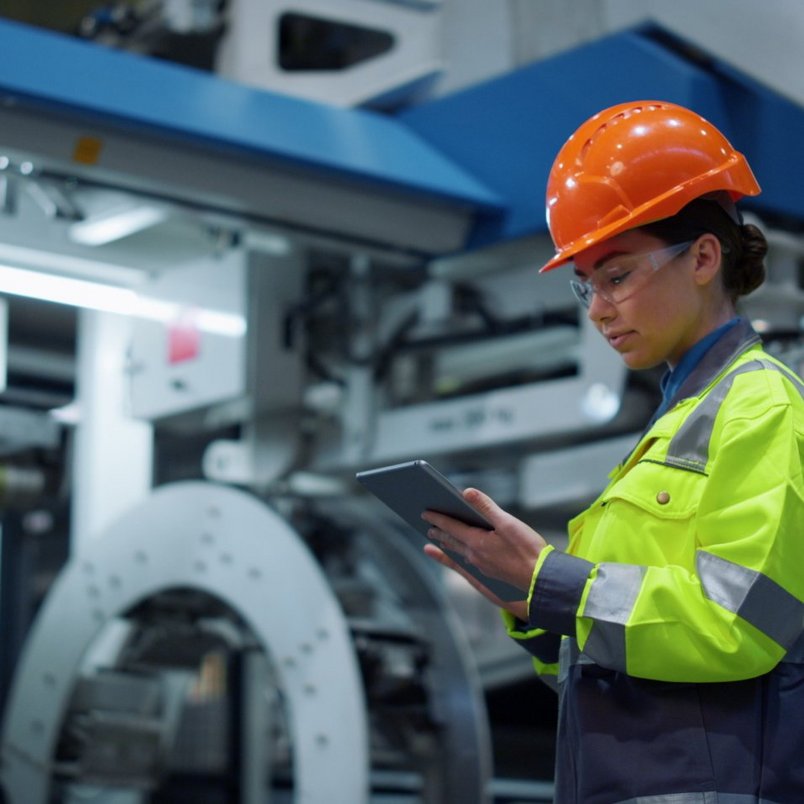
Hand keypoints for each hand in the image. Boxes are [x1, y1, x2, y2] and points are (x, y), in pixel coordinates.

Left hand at [422, 487, 546, 618]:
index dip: (437, 518)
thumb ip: (486, 507)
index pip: (450, 527)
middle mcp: (474, 556)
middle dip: (438, 532)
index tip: (424, 513)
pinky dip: (456, 558)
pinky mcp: (489, 575)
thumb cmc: (528, 549)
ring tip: (437, 541)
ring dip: (446, 545)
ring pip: (458, 553)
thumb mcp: (508, 523)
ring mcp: (481, 567)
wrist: (541, 579)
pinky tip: (458, 557)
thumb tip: (467, 492)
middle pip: (451, 541)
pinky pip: (466, 564)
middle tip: (427, 527)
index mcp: (476, 542)